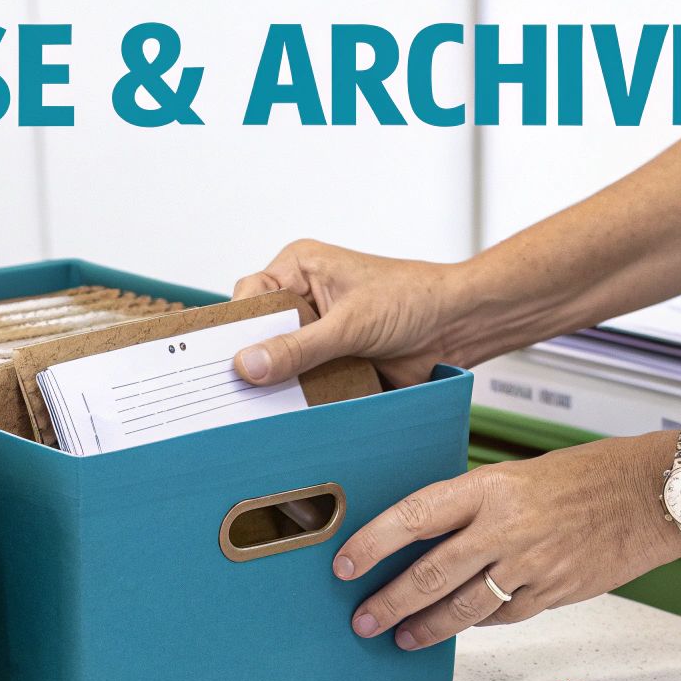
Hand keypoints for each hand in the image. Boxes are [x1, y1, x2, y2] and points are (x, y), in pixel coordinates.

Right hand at [231, 239, 473, 387]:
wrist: (459, 325)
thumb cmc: (414, 298)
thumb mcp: (349, 324)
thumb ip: (298, 348)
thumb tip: (249, 365)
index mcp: (300, 267)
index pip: (249, 297)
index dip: (235, 329)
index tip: (222, 362)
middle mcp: (304, 297)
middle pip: (260, 333)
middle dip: (256, 361)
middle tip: (237, 391)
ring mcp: (318, 332)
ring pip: (281, 362)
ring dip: (281, 384)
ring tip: (263, 408)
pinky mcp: (332, 361)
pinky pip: (305, 382)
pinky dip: (303, 397)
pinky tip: (295, 413)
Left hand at [336, 432, 680, 649]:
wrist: (653, 494)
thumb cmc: (590, 475)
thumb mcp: (520, 474)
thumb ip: (476, 504)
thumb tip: (430, 536)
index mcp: (491, 487)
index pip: (414, 516)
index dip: (374, 543)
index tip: (346, 563)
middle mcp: (506, 527)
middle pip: (431, 573)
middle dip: (389, 601)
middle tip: (363, 618)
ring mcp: (531, 565)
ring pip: (462, 606)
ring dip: (425, 626)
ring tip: (402, 636)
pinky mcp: (553, 592)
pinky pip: (502, 616)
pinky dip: (477, 623)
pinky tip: (459, 627)